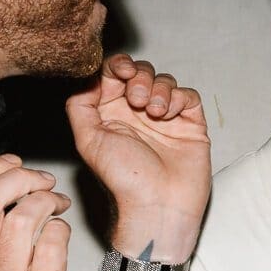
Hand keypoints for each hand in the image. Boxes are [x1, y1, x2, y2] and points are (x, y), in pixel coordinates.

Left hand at [66, 53, 211, 228]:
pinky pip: (188, 96)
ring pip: (164, 80)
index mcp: (111, 115)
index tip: (121, 72)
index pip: (112, 75)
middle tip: (136, 99)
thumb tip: (87, 79)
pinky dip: (178, 98)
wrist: (159, 204)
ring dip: (158, 88)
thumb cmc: (123, 179)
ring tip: (153, 112)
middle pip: (140, 72)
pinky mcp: (190, 125)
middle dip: (139, 76)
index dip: (117, 66)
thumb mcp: (88, 139)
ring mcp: (165, 118)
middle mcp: (137, 114)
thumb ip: (80, 105)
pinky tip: (169, 116)